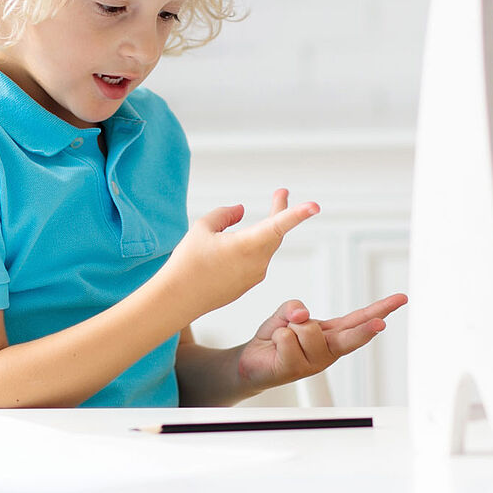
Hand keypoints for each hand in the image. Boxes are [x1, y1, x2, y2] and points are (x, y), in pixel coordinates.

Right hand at [161, 189, 319, 320]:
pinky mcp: (247, 285)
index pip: (278, 225)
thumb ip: (225, 214)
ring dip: (262, 231)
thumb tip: (241, 210)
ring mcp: (254, 276)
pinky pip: (255, 260)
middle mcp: (257, 262)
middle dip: (280, 212)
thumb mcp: (202, 227)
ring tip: (247, 221)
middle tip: (281, 193)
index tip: (315, 206)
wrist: (177, 299)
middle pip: (276, 232)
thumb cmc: (187, 262)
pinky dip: (250, 248)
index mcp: (247, 245)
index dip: (297, 213)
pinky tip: (231, 247)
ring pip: (264, 246)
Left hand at [235, 292, 408, 394]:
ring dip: (290, 327)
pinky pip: (286, 338)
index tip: (400, 300)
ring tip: (285, 338)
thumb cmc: (276, 339)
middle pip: (349, 336)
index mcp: (331, 335)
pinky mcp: (294, 369)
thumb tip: (301, 314)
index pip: (358, 319)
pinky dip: (277, 336)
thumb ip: (295, 307)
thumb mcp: (287, 314)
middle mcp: (327, 350)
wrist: (252, 363)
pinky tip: (276, 347)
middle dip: (365, 330)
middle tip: (380, 324)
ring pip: (306, 328)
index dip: (380, 309)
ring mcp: (313, 362)